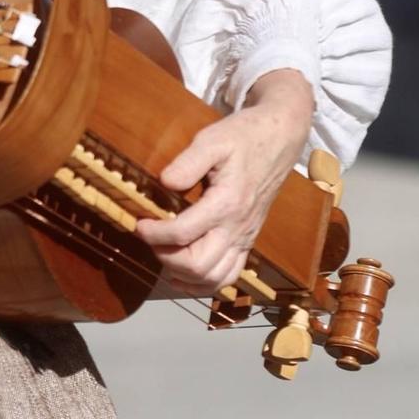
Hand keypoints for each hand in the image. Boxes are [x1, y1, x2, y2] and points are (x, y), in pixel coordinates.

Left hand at [141, 68, 314, 296]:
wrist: (279, 139)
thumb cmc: (244, 136)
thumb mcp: (213, 139)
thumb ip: (188, 162)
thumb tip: (164, 182)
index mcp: (226, 203)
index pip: (183, 233)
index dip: (154, 234)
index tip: (138, 223)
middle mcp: (237, 227)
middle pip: (198, 265)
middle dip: (166, 257)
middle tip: (150, 237)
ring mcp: (244, 238)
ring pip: (213, 279)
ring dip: (183, 275)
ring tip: (163, 254)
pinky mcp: (248, 241)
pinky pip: (229, 276)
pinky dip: (204, 283)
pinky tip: (184, 274)